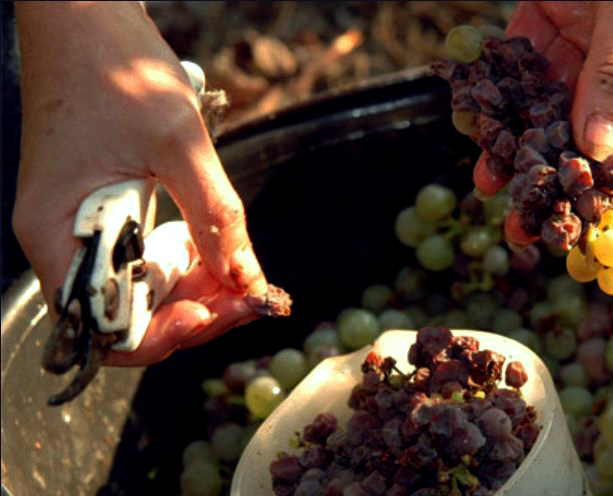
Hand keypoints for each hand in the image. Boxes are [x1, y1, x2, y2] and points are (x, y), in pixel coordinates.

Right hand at [12, 2, 267, 365]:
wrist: (87, 19)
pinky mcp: (102, 213)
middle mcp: (62, 240)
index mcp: (58, 232)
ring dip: (195, 289)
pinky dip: (183, 263)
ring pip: (140, 289)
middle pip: (129, 313)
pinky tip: (214, 248)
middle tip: (251, 294)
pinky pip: (141, 259)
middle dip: (194, 310)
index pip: (106, 325)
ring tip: (240, 270)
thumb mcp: (178, 142)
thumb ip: (216, 214)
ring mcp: (82, 228)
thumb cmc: (116, 66)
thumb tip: (247, 277)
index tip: (218, 311)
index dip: (165, 334)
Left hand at [491, 1, 612, 242]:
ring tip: (492, 186)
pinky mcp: (543, 27)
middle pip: (598, 143)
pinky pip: (520, 73)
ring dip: (522, 152)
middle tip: (530, 224)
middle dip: (563, 185)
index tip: (604, 222)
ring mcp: (584, 50)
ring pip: (552, 115)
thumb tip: (595, 146)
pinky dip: (499, 101)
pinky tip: (478, 130)